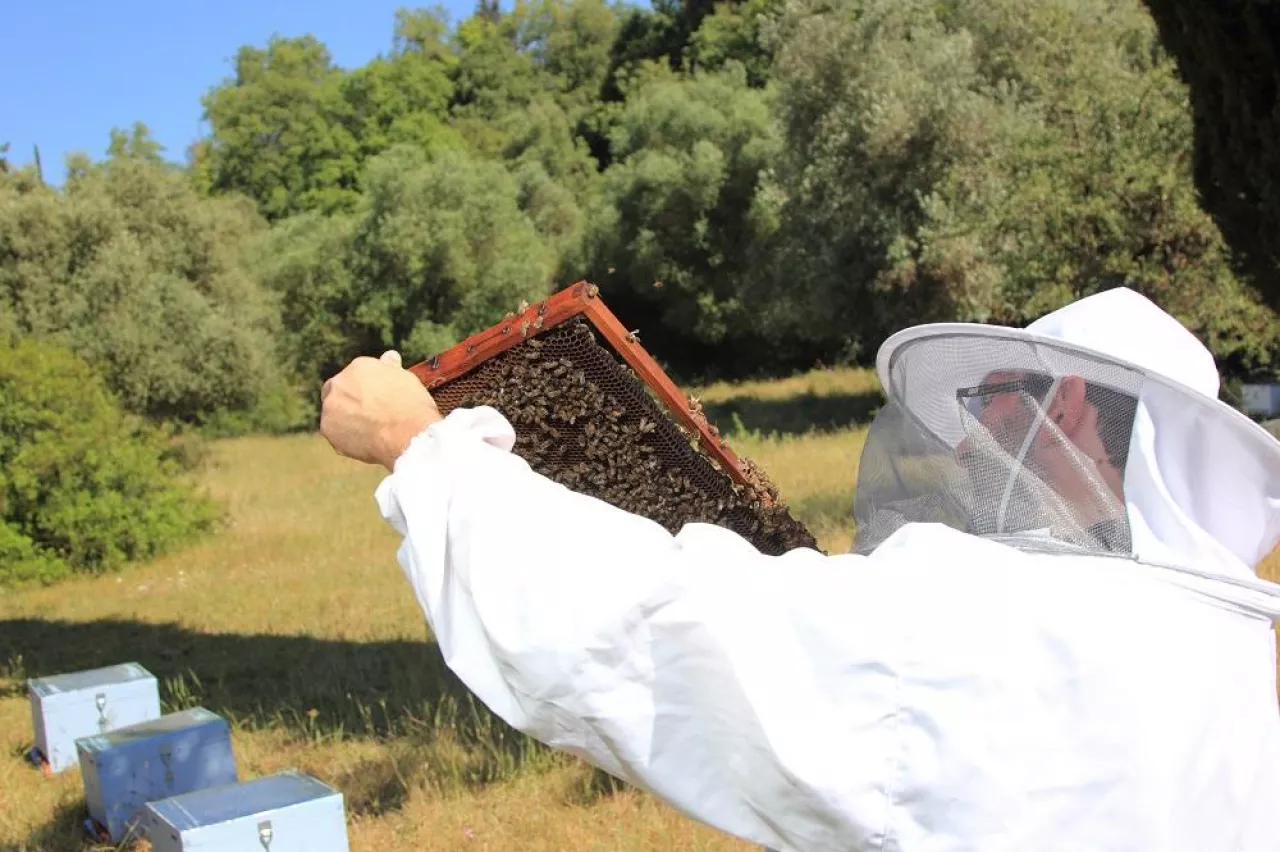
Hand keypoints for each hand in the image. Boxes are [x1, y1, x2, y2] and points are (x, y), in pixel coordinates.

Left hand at [320, 350, 441, 469]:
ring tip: (369, 431)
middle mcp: (339, 384)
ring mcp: (330, 408)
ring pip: (334, 413)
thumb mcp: (406, 380)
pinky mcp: (328, 431)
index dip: (367, 388)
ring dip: (346, 419)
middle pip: (338, 390)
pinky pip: (336, 434)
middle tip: (368, 414)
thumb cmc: (411, 406)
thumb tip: (390, 356)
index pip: (357, 375)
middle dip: (348, 399)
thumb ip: (391, 368)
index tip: (378, 399)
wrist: (407, 435)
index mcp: (359, 367)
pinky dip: (347, 438)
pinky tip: (366, 443)